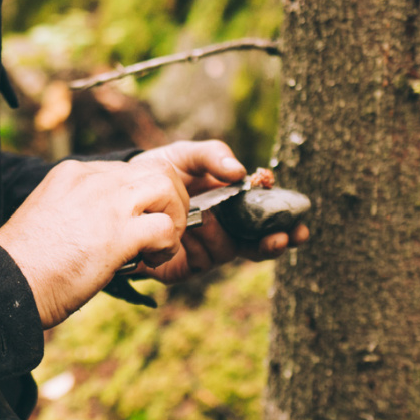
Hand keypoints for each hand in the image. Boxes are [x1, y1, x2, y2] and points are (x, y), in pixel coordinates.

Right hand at [0, 157, 189, 327]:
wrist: (4, 284)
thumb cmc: (23, 265)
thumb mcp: (53, 221)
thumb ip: (82, 214)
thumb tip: (112, 233)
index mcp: (73, 174)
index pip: (127, 170)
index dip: (143, 198)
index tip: (139, 224)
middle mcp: (91, 179)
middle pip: (154, 170)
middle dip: (169, 201)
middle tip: (162, 233)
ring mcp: (105, 202)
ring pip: (166, 188)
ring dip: (174, 218)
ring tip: (160, 246)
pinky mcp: (116, 233)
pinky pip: (165, 228)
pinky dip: (167, 247)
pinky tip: (150, 262)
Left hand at [123, 141, 310, 285]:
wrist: (121, 193)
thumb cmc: (158, 171)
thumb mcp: (186, 154)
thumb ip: (213, 156)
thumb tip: (240, 171)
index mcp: (234, 204)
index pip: (268, 217)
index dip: (287, 224)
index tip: (299, 226)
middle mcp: (226, 229)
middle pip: (259, 246)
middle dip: (274, 244)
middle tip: (282, 239)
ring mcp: (206, 249)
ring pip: (229, 250)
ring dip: (221, 233)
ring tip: (203, 217)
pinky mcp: (186, 265)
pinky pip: (203, 260)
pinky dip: (197, 244)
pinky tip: (185, 231)